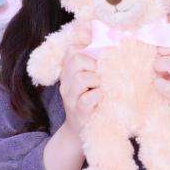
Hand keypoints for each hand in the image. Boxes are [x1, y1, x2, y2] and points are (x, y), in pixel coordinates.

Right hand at [59, 24, 100, 140]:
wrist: (80, 132)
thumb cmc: (90, 102)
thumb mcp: (91, 80)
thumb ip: (95, 62)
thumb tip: (102, 37)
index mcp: (69, 72)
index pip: (72, 49)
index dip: (86, 43)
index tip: (100, 48)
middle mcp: (66, 83)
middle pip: (75, 59)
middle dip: (93, 63)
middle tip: (101, 74)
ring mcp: (71, 98)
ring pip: (80, 77)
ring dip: (96, 80)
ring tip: (102, 87)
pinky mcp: (78, 112)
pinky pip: (86, 99)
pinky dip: (97, 96)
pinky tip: (102, 98)